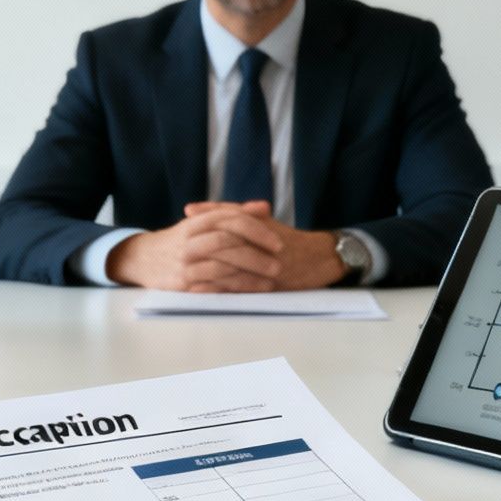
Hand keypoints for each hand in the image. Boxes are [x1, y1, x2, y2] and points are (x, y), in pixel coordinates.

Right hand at [107, 201, 286, 291]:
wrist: (143, 259)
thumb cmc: (180, 240)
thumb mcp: (202, 222)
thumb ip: (233, 214)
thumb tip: (264, 207)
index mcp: (198, 221)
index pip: (231, 220)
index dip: (257, 230)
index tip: (278, 242)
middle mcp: (190, 240)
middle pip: (228, 242)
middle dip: (256, 254)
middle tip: (279, 263)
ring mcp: (186, 262)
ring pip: (222, 266)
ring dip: (250, 275)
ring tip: (271, 281)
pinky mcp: (183, 283)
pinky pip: (213, 286)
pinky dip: (235, 289)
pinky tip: (250, 292)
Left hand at [185, 201, 346, 290]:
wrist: (321, 259)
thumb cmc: (290, 241)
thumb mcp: (266, 224)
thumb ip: (238, 215)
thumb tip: (199, 210)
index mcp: (262, 226)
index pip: (232, 215)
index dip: (210, 213)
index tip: (188, 213)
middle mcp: (263, 243)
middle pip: (229, 239)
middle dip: (203, 242)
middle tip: (179, 246)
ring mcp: (266, 264)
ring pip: (232, 265)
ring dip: (206, 269)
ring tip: (183, 271)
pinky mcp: (270, 285)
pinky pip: (240, 288)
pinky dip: (219, 289)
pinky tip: (201, 291)